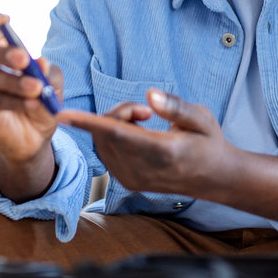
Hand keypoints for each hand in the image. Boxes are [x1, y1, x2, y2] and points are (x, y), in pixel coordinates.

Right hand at [0, 9, 63, 167]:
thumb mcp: (52, 84)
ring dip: (14, 82)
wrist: (34, 137)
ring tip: (36, 88)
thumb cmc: (41, 100)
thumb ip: (49, 73)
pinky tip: (31, 103)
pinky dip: (13, 100)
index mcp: (0, 46)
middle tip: (24, 59)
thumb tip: (41, 63)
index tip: (5, 20)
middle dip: (4, 53)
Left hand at [57, 89, 233, 196]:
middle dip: (118, 112)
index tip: (63, 114)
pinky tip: (136, 134)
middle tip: (146, 111)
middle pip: (107, 132)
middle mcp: (143, 170)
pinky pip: (105, 152)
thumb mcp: (202, 118)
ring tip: (144, 121)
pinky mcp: (127, 182)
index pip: (117, 134)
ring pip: (102, 142)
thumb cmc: (209, 142)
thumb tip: (150, 95)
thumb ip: (176, 106)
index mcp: (162, 152)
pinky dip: (112, 136)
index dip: (89, 122)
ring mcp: (133, 179)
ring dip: (114, 123)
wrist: (215, 178)